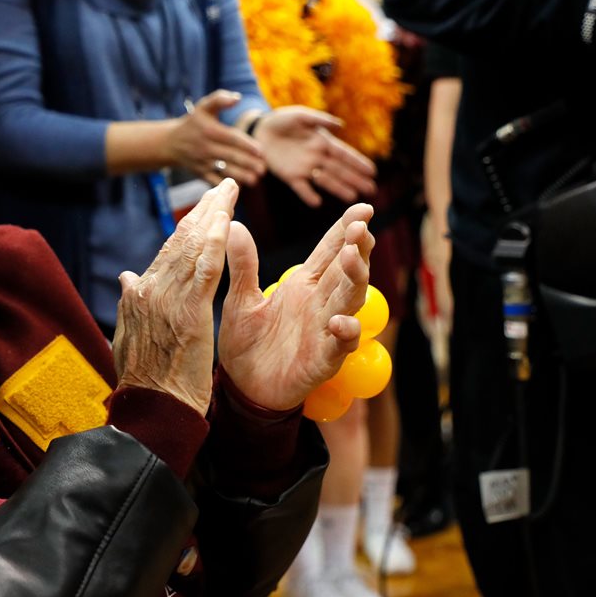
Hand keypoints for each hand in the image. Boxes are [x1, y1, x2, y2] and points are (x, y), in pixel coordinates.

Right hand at [112, 179, 238, 415]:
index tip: (206, 207)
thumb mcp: (128, 337)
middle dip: (204, 210)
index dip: (189, 226)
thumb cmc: (144, 381)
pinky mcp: (189, 312)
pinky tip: (227, 220)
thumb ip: (130, 303)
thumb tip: (126, 277)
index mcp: (138, 295)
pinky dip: (216, 241)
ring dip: (213, 215)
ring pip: (193, 247)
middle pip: (180, 240)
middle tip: (223, 187)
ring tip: (229, 192)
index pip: (168, 251)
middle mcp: (149, 289)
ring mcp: (168, 299)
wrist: (151, 410)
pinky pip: (206, 268)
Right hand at [167, 90, 266, 185]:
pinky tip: (239, 187)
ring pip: (224, 170)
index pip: (231, 138)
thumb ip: (220, 99)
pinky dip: (225, 185)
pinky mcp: (200, 173)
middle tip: (263, 169)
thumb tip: (237, 98)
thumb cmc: (193, 123)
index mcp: (209, 130)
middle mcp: (206, 147)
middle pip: (230, 156)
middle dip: (248, 163)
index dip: (247, 145)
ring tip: (254, 179)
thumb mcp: (203, 107)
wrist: (170, 143)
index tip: (260, 151)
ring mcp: (202, 162)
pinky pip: (214, 181)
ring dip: (240, 176)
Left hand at [218, 203, 374, 410]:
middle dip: (357, 249)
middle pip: (347, 271)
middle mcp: (319, 304)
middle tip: (361, 228)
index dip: (347, 230)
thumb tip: (232, 224)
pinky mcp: (323, 360)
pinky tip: (341, 321)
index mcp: (303, 285)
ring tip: (353, 258)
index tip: (363, 208)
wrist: (242, 388)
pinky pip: (341, 345)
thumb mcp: (240, 299)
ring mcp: (324, 331)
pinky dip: (345, 333)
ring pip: (350, 301)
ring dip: (356, 280)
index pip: (330, 251)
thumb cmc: (246, 343)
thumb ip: (243, 264)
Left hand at [257, 106, 376, 206]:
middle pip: (339, 170)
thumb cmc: (282, 120)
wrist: (259, 130)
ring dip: (338, 188)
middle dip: (355, 179)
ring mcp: (304, 168)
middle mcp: (317, 157)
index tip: (372, 172)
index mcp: (323, 142)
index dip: (358, 163)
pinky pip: (301, 187)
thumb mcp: (301, 116)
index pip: (344, 154)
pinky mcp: (289, 175)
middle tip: (371, 190)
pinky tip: (317, 203)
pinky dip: (308, 195)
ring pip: (325, 180)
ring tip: (353, 198)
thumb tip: (341, 125)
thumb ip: (319, 120)